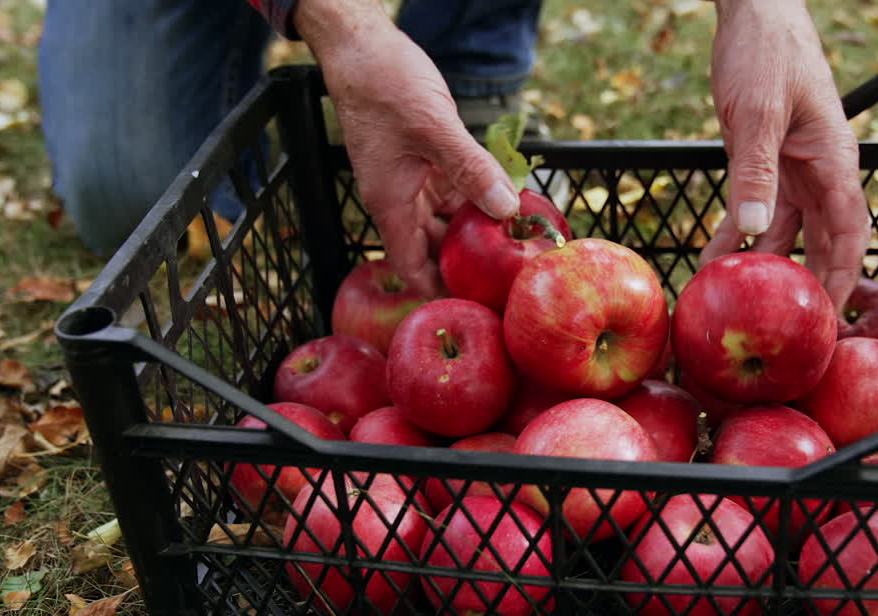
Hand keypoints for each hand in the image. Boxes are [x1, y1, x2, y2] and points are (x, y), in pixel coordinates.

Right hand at [294, 0, 518, 295]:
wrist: (362, 46)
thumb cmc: (384, 84)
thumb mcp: (434, 127)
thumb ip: (471, 168)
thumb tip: (507, 209)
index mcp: (390, 203)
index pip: (412, 267)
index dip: (438, 291)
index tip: (472, 307)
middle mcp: (400, 199)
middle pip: (433, 248)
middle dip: (464, 264)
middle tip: (506, 280)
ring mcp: (413, 181)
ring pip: (447, 220)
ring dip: (475, 231)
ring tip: (515, 247)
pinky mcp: (426, 162)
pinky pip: (454, 192)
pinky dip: (476, 200)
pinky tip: (507, 204)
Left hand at [702, 0, 869, 310]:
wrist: (753, 13)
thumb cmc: (765, 52)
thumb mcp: (756, 113)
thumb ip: (754, 172)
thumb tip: (752, 230)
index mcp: (833, 161)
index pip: (848, 233)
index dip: (841, 280)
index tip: (829, 322)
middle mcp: (821, 171)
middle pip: (823, 241)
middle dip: (809, 285)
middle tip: (790, 330)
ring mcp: (794, 168)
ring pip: (788, 232)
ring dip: (766, 265)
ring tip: (742, 302)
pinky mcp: (767, 163)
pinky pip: (758, 211)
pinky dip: (739, 238)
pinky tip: (714, 261)